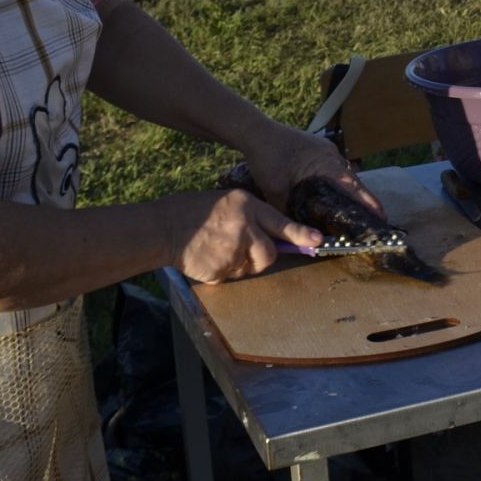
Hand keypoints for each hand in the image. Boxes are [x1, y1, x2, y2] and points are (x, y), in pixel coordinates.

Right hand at [170, 188, 311, 282]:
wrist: (163, 227)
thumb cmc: (194, 212)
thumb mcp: (228, 203)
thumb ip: (252, 217)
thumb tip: (273, 236)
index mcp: (246, 206)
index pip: (281, 223)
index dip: (300, 234)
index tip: (317, 241)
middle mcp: (244, 227)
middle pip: (269, 254)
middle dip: (261, 257)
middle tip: (243, 250)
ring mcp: (233, 250)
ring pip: (250, 267)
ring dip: (240, 264)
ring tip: (218, 249)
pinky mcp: (221, 270)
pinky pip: (231, 277)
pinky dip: (222, 272)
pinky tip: (208, 257)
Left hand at [242, 123, 384, 217]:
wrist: (256, 131)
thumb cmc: (268, 157)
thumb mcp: (275, 189)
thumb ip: (286, 211)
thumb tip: (295, 233)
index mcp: (327, 164)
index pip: (355, 187)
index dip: (369, 203)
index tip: (382, 218)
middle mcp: (332, 156)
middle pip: (353, 182)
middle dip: (362, 201)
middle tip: (368, 222)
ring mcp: (325, 151)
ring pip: (343, 175)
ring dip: (348, 192)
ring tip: (352, 212)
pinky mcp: (317, 149)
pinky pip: (333, 169)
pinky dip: (336, 183)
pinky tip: (330, 195)